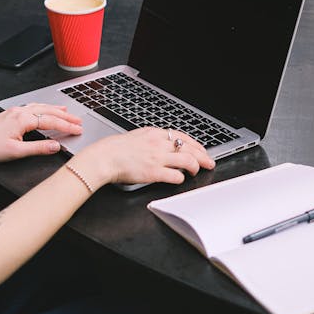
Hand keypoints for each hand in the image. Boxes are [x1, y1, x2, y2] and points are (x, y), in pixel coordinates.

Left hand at [0, 104, 82, 161]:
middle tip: (79, 121)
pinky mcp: (11, 113)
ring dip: (56, 109)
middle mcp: (21, 112)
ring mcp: (16, 111)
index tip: (78, 130)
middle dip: (66, 116)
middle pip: (49, 111)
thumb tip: (56, 146)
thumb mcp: (16, 152)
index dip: (67, 126)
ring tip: (68, 111)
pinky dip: (44, 107)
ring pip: (41, 107)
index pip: (52, 122)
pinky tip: (45, 109)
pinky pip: (33, 106)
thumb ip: (38, 148)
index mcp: (24, 120)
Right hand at [73, 126, 214, 187]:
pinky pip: (175, 175)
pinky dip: (181, 178)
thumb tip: (164, 144)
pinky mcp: (154, 172)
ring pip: (187, 160)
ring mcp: (157, 158)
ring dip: (195, 166)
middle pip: (189, 148)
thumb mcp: (137, 136)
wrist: (104, 157)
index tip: (201, 150)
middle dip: (202, 156)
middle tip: (209, 162)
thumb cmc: (116, 149)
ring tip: (197, 171)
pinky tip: (181, 179)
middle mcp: (159, 144)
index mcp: (155, 134)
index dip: (195, 144)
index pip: (182, 137)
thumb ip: (152, 139)